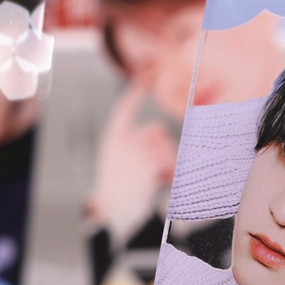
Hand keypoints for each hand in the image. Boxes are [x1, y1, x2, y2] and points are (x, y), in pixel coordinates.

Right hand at [87, 82, 176, 244]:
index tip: (146, 70)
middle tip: (153, 171)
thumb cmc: (119, 192)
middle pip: (156, 131)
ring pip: (167, 147)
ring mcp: (136, 150)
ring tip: (151, 181)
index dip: (136, 89)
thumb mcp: (119, 163)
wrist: (116, 214)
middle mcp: (123, 141)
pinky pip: (172, 161)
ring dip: (167, 163)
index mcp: (113, 139)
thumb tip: (157, 133)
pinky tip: (156, 185)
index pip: (125, 107)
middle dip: (162, 149)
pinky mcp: (150, 162)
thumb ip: (135, 145)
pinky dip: (170, 174)